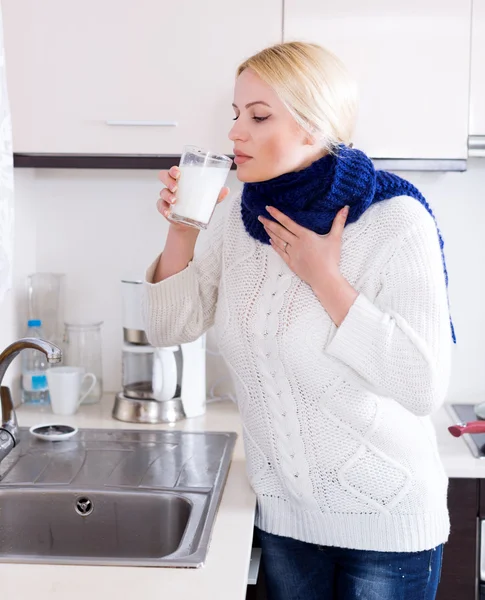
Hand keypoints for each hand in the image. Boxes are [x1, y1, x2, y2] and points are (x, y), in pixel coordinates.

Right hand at [157, 166, 229, 232]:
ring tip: (174, 201)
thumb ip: (216, 196)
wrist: (191, 224)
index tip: (178, 173)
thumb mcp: (208, 201)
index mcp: (182, 181)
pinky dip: (163, 209)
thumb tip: (226, 189)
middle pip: (164, 177)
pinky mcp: (164, 208)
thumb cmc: (198, 207)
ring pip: (162, 191)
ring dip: (167, 195)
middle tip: (176, 187)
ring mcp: (167, 197)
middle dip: (168, 180)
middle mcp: (172, 186)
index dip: (173, 170)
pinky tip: (168, 213)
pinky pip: (160, 206)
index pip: (174, 171)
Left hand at [258, 205, 357, 325]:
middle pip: (279, 231)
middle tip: (260, 216)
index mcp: (305, 235)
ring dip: (270, 232)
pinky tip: (271, 240)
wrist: (324, 278)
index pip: (288, 222)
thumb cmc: (331, 259)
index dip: (277, 214)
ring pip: (278, 241)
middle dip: (269, 222)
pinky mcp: (291, 263)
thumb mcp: (335, 238)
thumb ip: (339, 222)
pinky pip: (280, 252)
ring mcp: (292, 253)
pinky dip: (275, 245)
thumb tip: (345, 208)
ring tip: (264, 225)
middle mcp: (296, 243)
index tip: (268, 208)